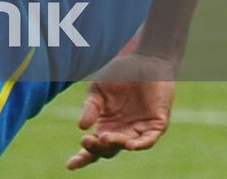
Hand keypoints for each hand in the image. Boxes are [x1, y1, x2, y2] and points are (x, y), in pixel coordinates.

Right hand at [66, 52, 175, 169]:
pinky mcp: (156, 125)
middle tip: (87, 141)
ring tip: (105, 138)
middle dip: (96, 149)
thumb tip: (82, 126)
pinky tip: (130, 145)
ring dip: (115, 144)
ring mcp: (139, 129)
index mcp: (105, 125)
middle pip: (107, 150)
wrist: (145, 60)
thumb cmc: (119, 74)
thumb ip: (91, 107)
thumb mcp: (98, 89)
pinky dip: (140, 144)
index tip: (70, 165)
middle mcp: (122, 131)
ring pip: (126, 145)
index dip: (82, 157)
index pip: (94, 147)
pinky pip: (148, 140)